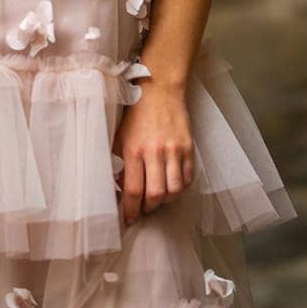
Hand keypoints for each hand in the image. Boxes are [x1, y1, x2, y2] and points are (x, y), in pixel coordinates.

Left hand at [112, 80, 193, 225]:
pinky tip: (172, 185)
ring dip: (165, 201)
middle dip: (149, 208)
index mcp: (134, 149)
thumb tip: (118, 188)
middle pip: (156, 195)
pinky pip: (188, 179)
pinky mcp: (188, 148)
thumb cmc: (136, 113)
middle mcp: (155, 152)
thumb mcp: (120, 136)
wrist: (160, 89)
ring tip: (158, 199)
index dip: (130, 210)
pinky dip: (180, 188)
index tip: (129, 218)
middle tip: (144, 209)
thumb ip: (119, 162)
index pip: (133, 190)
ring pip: (174, 191)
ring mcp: (174, 150)